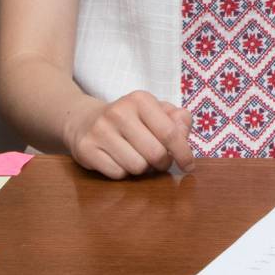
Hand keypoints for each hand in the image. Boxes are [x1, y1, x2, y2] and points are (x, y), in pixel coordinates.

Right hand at [63, 91, 195, 178]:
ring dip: (143, 168)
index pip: (170, 132)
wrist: (85, 120)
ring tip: (138, 157)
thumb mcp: (157, 111)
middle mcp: (118, 112)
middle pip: (155, 153)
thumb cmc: (132, 119)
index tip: (189, 165)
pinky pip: (117, 174)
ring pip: (137, 167)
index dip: (183, 153)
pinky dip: (124, 173)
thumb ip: (179, 120)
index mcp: (140, 100)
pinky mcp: (86, 149)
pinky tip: (120, 160)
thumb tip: (184, 135)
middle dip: (163, 163)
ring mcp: (100, 130)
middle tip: (160, 161)